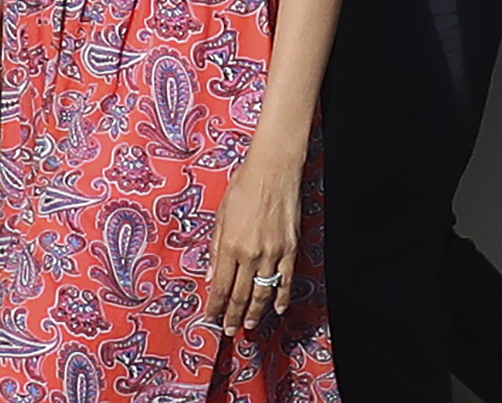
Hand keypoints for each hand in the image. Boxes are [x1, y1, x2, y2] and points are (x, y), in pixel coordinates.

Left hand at [206, 149, 299, 334]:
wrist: (273, 170)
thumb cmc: (243, 187)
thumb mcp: (221, 215)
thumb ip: (215, 249)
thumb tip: (211, 276)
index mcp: (230, 245)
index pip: (222, 286)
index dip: (216, 305)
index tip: (211, 317)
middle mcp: (251, 254)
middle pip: (241, 294)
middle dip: (233, 315)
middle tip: (229, 330)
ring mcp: (273, 253)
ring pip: (263, 292)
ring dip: (255, 312)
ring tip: (249, 326)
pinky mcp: (290, 248)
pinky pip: (286, 279)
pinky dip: (281, 297)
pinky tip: (277, 308)